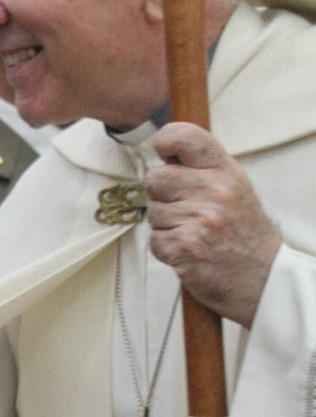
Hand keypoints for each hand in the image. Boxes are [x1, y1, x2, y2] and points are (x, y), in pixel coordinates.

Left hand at [144, 122, 280, 326]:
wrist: (263, 278)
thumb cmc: (242, 232)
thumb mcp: (233, 188)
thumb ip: (201, 169)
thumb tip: (163, 154)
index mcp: (226, 172)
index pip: (186, 137)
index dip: (164, 140)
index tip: (162, 151)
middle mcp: (214, 191)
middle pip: (154, 178)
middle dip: (162, 195)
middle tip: (187, 210)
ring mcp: (200, 219)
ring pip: (153, 212)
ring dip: (166, 225)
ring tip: (194, 232)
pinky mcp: (185, 246)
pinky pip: (154, 240)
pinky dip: (167, 248)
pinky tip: (190, 250)